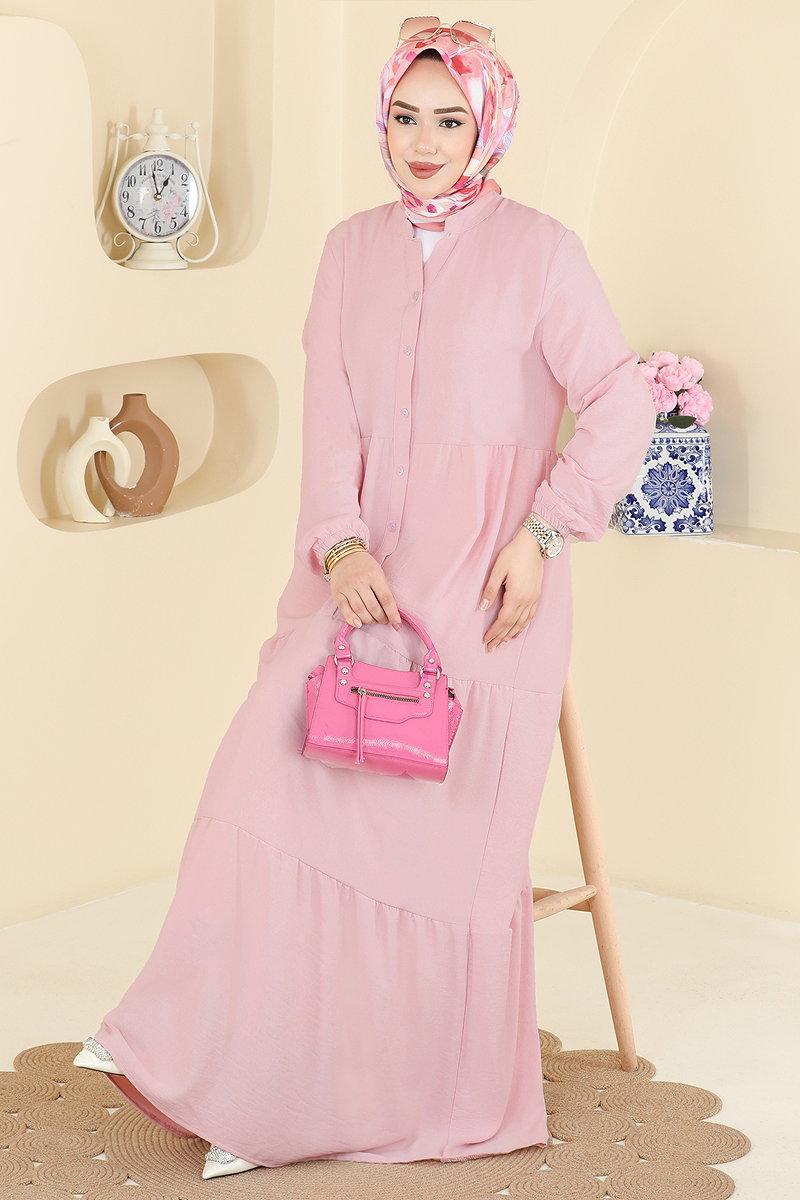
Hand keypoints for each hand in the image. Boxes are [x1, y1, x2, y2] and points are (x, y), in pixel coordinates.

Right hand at [329, 552, 401, 630]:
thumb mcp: (378, 572)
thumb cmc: (365, 566)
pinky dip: (352, 619)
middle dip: (381, 618)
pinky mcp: (337, 593)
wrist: (344, 555)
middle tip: (383, 620)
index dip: (393, 614)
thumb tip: (391, 611)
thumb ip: (384, 590)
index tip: (397, 624)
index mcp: (374, 575)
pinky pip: (345, 610)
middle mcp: (360, 581)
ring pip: (360, 610)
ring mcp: (347, 587)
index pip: (386, 599)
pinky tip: (359, 623)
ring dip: (369, 620)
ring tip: (373, 620)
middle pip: (373, 607)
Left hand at [479, 528, 544, 651]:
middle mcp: (527, 600)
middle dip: (501, 638)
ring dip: (511, 635)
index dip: (494, 632)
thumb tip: (482, 607)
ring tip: (502, 643)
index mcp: (516, 595)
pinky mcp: (536, 595)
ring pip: (522, 623)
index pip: (503, 620)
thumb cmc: (514, 553)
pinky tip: (517, 631)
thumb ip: (490, 590)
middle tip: (491, 648)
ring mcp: (533, 598)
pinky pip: (530, 616)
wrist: (534, 543)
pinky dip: (523, 626)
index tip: (486, 640)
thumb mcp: (497, 569)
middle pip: (512, 625)